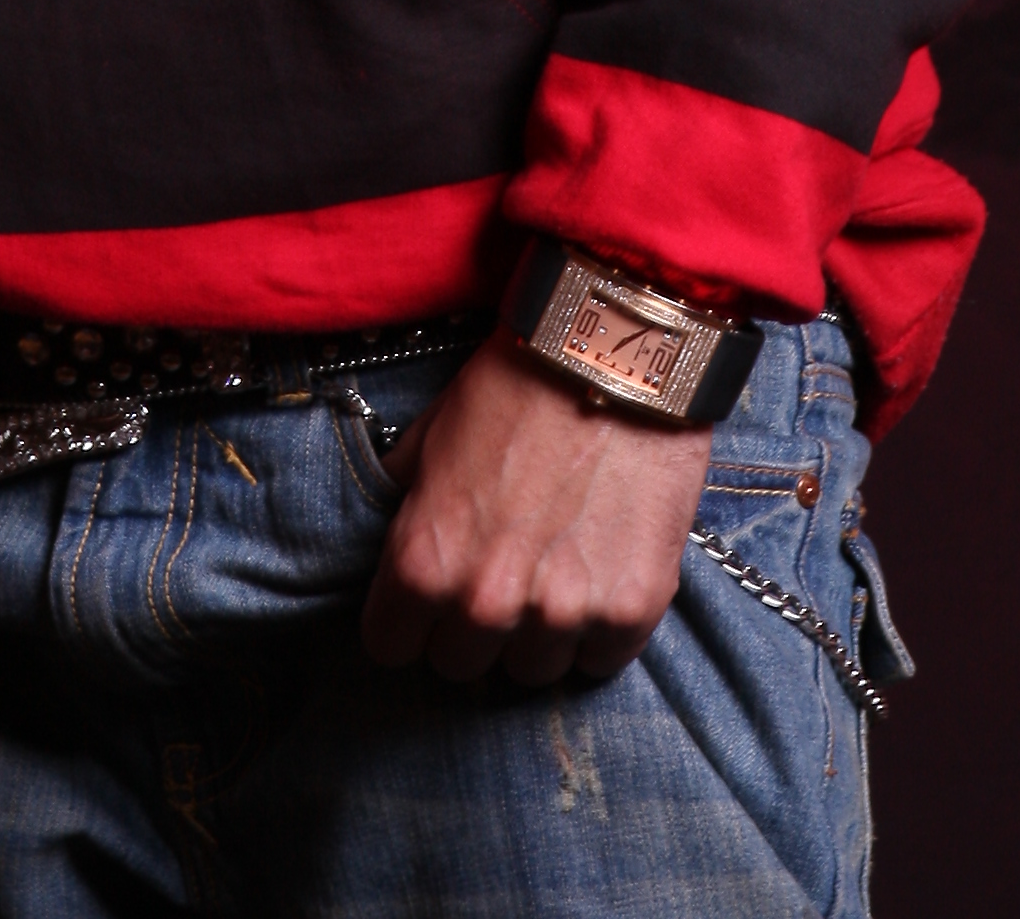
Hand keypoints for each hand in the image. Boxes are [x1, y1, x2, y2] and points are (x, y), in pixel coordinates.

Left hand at [359, 333, 711, 684]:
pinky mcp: (631, 608)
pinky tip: (601, 566)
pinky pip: (601, 659)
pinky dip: (600, 624)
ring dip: (539, 628)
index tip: (430, 596)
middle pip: (462, 665)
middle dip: (473, 625)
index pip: (392, 646)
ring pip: (533, 670)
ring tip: (556, 561)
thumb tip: (388, 542)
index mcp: (426, 562)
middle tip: (501, 570)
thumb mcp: (432, 433)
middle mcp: (487, 602)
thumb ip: (404, 502)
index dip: (408, 617)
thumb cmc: (517, 383)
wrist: (616, 351)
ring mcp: (563, 612)